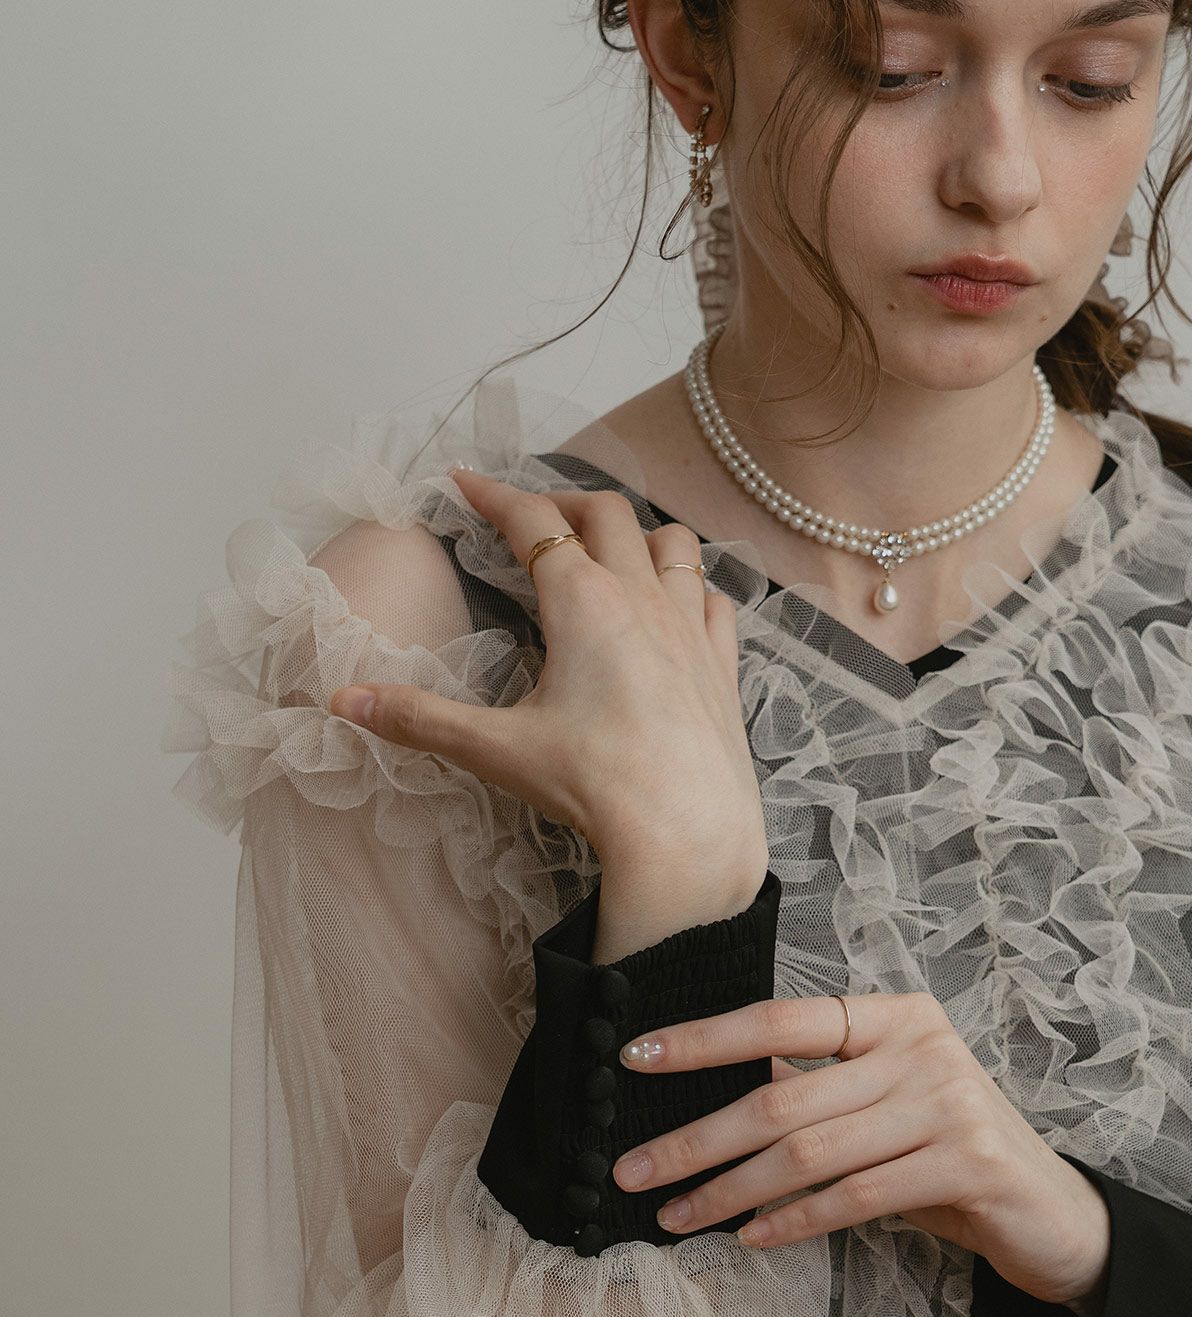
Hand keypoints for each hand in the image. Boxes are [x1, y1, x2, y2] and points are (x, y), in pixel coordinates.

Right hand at [327, 471, 767, 873]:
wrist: (685, 833)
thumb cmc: (594, 784)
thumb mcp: (495, 750)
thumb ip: (419, 719)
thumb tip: (343, 704)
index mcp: (582, 601)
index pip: (531, 522)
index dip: (493, 494)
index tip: (464, 483)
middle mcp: (642, 597)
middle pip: (607, 514)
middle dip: (564, 504)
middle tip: (531, 518)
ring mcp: (691, 628)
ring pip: (673, 544)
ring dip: (638, 533)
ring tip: (609, 549)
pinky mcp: (722, 666)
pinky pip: (715, 600)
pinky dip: (692, 586)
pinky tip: (678, 605)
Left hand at [611, 990, 1112, 1307]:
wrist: (1051, 1212)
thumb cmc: (946, 1155)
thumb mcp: (881, 1104)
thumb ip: (814, 1088)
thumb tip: (707, 1089)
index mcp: (896, 1017)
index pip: (782, 1018)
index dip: (704, 1039)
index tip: (634, 1059)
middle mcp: (923, 1048)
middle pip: (781, 1096)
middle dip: (694, 1139)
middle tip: (632, 1171)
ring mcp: (949, 1104)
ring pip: (808, 1153)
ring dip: (728, 1191)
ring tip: (675, 1216)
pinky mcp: (966, 1164)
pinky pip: (854, 1196)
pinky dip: (792, 1221)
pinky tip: (749, 1237)